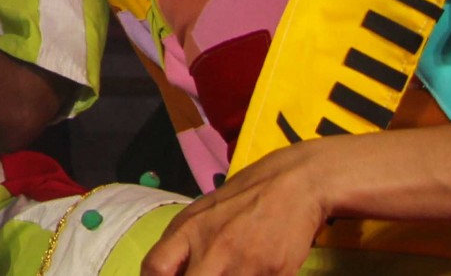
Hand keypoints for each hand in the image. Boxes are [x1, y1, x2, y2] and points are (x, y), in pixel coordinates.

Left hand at [140, 142, 327, 275]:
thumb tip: (166, 273)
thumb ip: (184, 243)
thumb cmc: (244, 198)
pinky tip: (255, 272)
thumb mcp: (203, 212)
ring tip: (232, 271)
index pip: (155, 267)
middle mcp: (212, 248)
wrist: (294, 184)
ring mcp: (244, 263)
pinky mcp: (276, 273)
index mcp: (188, 229)